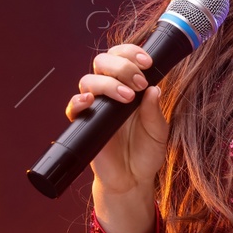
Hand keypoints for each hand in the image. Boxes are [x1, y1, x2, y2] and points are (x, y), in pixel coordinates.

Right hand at [66, 42, 168, 196]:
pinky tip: (91, 101)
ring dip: (108, 83)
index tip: (147, 62)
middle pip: (103, 62)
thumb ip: (154, 111)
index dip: (132, 53)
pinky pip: (74, 107)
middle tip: (138, 82)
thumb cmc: (146, 152)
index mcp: (129, 86)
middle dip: (122, 65)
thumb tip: (154, 89)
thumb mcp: (158, 131)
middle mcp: (110, 92)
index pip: (123, 57)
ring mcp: (95, 107)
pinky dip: (79, 100)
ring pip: (89, 80)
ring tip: (127, 97)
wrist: (133, 179)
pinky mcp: (84, 124)